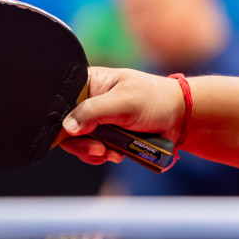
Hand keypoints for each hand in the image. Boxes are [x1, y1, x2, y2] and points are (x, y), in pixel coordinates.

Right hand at [56, 67, 187, 164]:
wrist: (178, 119)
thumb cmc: (156, 99)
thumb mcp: (124, 102)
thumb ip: (94, 111)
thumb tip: (68, 126)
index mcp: (89, 83)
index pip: (61, 102)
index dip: (62, 120)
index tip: (72, 135)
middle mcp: (88, 100)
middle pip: (66, 127)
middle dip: (81, 142)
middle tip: (99, 149)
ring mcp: (96, 120)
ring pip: (78, 142)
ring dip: (94, 151)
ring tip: (112, 151)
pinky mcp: (105, 135)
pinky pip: (92, 150)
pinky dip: (101, 156)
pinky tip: (116, 153)